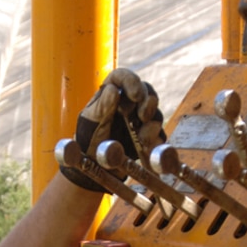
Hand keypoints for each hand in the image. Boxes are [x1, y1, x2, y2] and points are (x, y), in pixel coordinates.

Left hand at [61, 68, 165, 191]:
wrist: (93, 168)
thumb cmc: (87, 142)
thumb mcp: (89, 125)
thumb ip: (100, 108)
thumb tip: (113, 90)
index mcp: (109, 95)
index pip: (121, 77)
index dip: (131, 81)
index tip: (136, 95)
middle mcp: (127, 104)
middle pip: (146, 92)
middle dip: (149, 102)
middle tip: (144, 116)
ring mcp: (139, 120)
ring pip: (155, 113)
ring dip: (153, 124)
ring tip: (143, 139)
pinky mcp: (147, 137)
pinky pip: (159, 135)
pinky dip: (156, 140)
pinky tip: (148, 148)